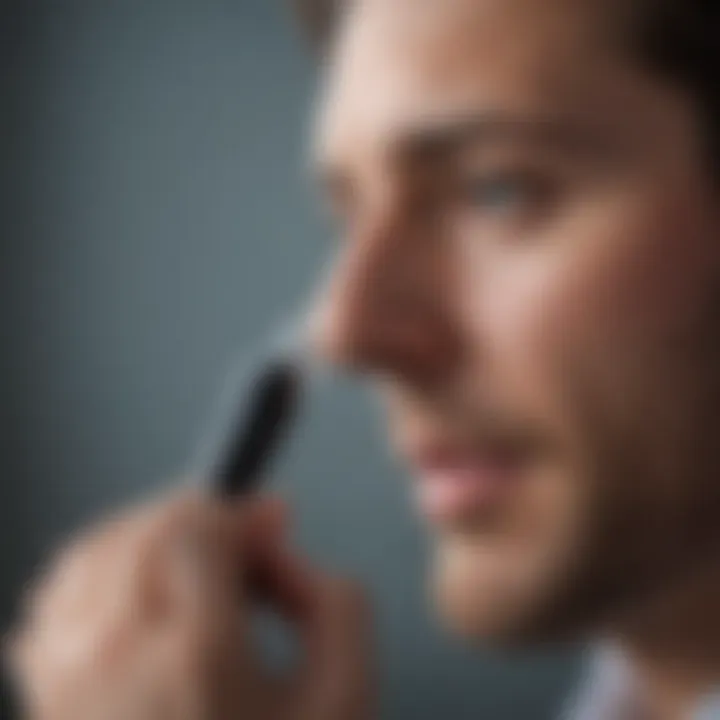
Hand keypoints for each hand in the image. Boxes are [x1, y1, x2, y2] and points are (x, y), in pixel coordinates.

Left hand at [5, 492, 373, 719]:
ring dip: (153, 535)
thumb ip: (338, 602)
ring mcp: (67, 679)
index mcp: (196, 656)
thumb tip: (280, 550)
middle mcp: (116, 658)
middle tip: (245, 546)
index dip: (244, 512)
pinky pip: (58, 596)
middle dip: (205, 518)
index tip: (274, 523)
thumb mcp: (346, 699)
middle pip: (147, 528)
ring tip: (200, 563)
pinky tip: (143, 588)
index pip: (197, 526)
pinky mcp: (44, 700)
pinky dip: (102, 569)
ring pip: (96, 550)